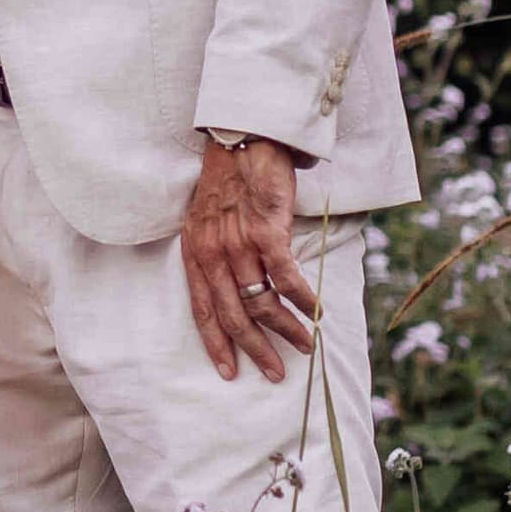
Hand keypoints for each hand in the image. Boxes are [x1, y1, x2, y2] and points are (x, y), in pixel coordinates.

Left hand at [180, 138, 316, 382]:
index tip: (228, 371)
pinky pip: (286, 279)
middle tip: (274, 372)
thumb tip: (238, 284)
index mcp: (195, 252)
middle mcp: (212, 253)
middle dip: (254, 348)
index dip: (216, 343)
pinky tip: (315, 311)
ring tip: (303, 344)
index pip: (203, 309)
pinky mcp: (266, 233)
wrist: (245, 138)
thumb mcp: (207, 219)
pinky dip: (302, 300)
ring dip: (286, 328)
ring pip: (261, 303)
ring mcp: (238, 244)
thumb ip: (216, 251)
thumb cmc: (229, 177)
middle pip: (233, 316)